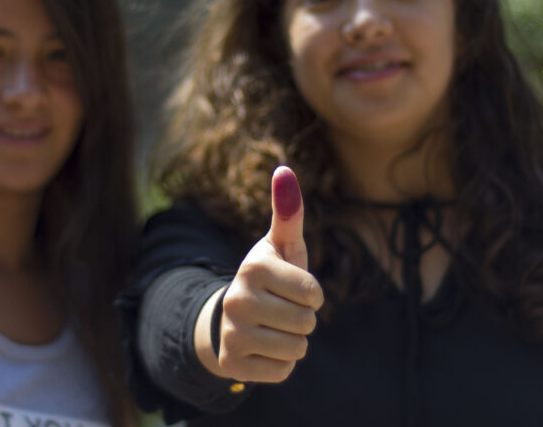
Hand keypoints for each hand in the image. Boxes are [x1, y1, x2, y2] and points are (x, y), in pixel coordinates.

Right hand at [216, 166, 323, 382]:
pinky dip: (280, 364)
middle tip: (281, 311)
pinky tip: (263, 348)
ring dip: (294, 342)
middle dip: (303, 319)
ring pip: (297, 349)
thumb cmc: (269, 277)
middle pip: (307, 323)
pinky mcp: (232, 364)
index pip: (314, 293)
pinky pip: (283, 372)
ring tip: (274, 329)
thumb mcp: (281, 246)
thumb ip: (288, 212)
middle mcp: (237, 299)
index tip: (292, 288)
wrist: (229, 318)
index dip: (311, 294)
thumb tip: (284, 169)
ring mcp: (231, 333)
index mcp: (253, 267)